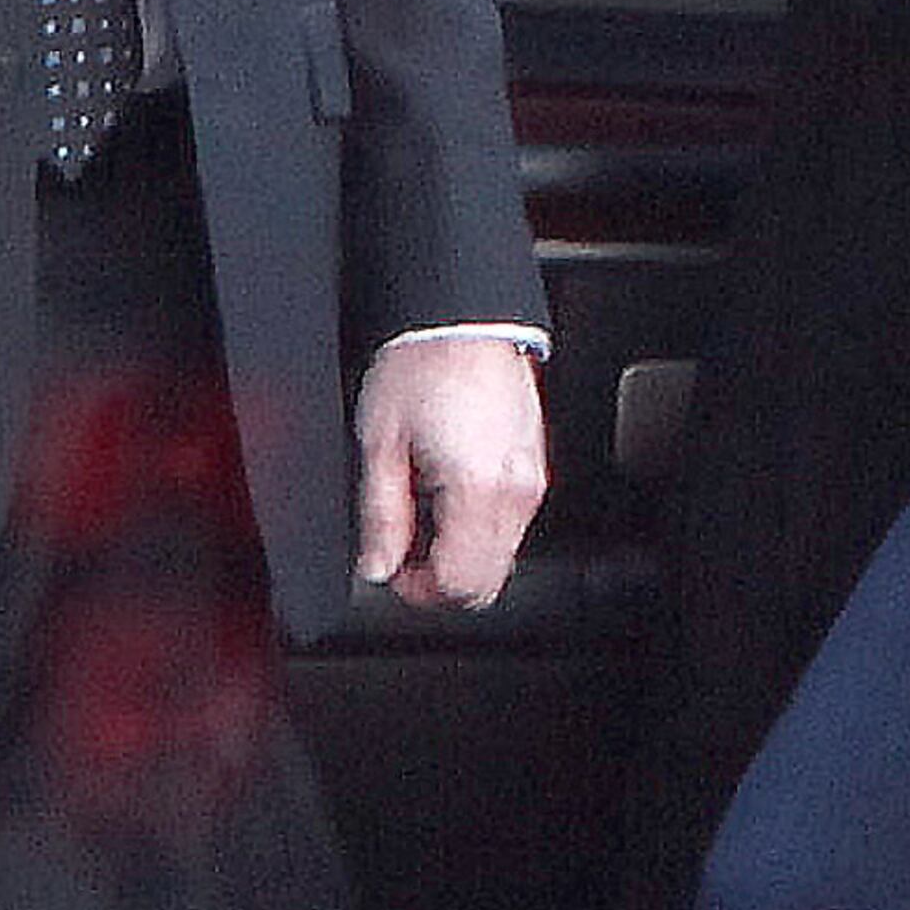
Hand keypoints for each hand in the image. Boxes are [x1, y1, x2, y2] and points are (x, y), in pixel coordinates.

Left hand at [352, 331, 546, 615]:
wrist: (460, 318)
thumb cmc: (421, 365)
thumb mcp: (380, 444)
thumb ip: (380, 515)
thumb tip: (376, 564)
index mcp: (477, 491)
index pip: (460, 582)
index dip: (420, 591)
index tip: (393, 571)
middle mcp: (515, 491)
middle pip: (486, 580)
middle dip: (441, 580)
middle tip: (404, 553)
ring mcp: (531, 479)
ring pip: (501, 555)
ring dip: (460, 553)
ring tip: (421, 514)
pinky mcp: (533, 465)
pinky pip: (510, 522)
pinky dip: (478, 526)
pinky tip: (446, 494)